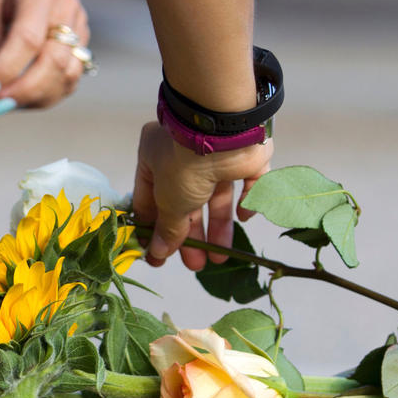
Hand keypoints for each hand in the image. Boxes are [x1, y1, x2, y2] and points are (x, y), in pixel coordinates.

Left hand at [0, 0, 88, 108]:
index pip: (28, 39)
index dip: (7, 69)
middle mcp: (66, 8)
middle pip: (54, 62)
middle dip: (24, 91)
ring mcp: (79, 26)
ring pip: (68, 76)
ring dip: (37, 98)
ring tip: (9, 102)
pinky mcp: (81, 41)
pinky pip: (71, 78)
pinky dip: (49, 94)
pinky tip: (26, 96)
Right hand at [132, 122, 272, 270]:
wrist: (225, 133)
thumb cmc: (184, 163)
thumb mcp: (169, 202)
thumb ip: (167, 229)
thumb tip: (157, 253)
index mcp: (155, 159)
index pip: (150, 200)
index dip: (154, 230)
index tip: (158, 256)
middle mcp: (184, 155)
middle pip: (186, 203)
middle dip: (191, 235)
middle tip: (195, 264)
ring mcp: (217, 155)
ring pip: (217, 197)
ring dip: (218, 227)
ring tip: (219, 257)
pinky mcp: (245, 156)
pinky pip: (248, 182)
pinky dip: (247, 201)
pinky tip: (244, 218)